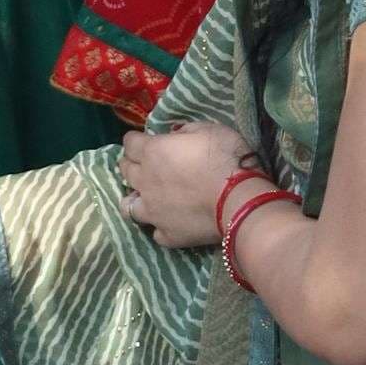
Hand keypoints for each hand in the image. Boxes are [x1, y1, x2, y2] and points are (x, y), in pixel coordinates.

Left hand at [118, 122, 256, 247]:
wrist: (240, 200)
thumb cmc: (226, 158)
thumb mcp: (208, 129)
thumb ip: (184, 131)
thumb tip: (173, 134)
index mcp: (153, 152)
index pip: (129, 143)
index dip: (135, 141)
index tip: (144, 141)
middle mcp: (145, 182)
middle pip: (125, 171)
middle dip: (132, 165)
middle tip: (144, 165)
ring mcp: (153, 212)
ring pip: (128, 206)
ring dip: (134, 199)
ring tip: (146, 198)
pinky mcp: (167, 235)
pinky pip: (155, 232)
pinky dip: (160, 226)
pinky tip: (169, 222)